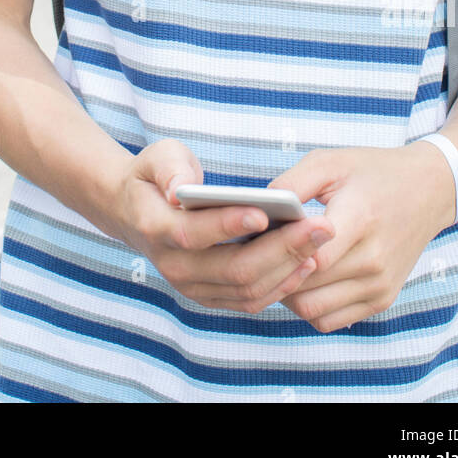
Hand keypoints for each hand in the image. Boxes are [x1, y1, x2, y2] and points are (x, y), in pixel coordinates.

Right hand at [111, 139, 335, 313]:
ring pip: (247, 291)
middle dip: (281, 249)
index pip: (192, 234)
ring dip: (288, 269)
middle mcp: (174, 266)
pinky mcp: (211, 296)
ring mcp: (192, 287)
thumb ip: (170, 169)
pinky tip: (306, 262)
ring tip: (319, 243)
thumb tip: (181, 188)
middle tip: (319, 226)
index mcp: (155, 227)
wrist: (137, 212)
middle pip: (232, 269)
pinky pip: (250, 300)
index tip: (265, 212)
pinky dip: (281, 285)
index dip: (228, 225)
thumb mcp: (157, 158)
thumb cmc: (156, 177)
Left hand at [268, 143, 455, 331]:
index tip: (257, 238)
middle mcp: (373, 260)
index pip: (310, 255)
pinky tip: (303, 279)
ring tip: (279, 265)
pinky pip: (329, 319)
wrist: (428, 190)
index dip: (278, 251)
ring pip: (312, 309)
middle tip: (257, 254)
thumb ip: (289, 184)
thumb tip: (255, 209)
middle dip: (275, 272)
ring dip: (288, 293)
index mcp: (360, 219)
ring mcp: (379, 285)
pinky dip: (309, 305)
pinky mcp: (381, 300)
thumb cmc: (371, 172)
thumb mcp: (329, 162)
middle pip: (305, 286)